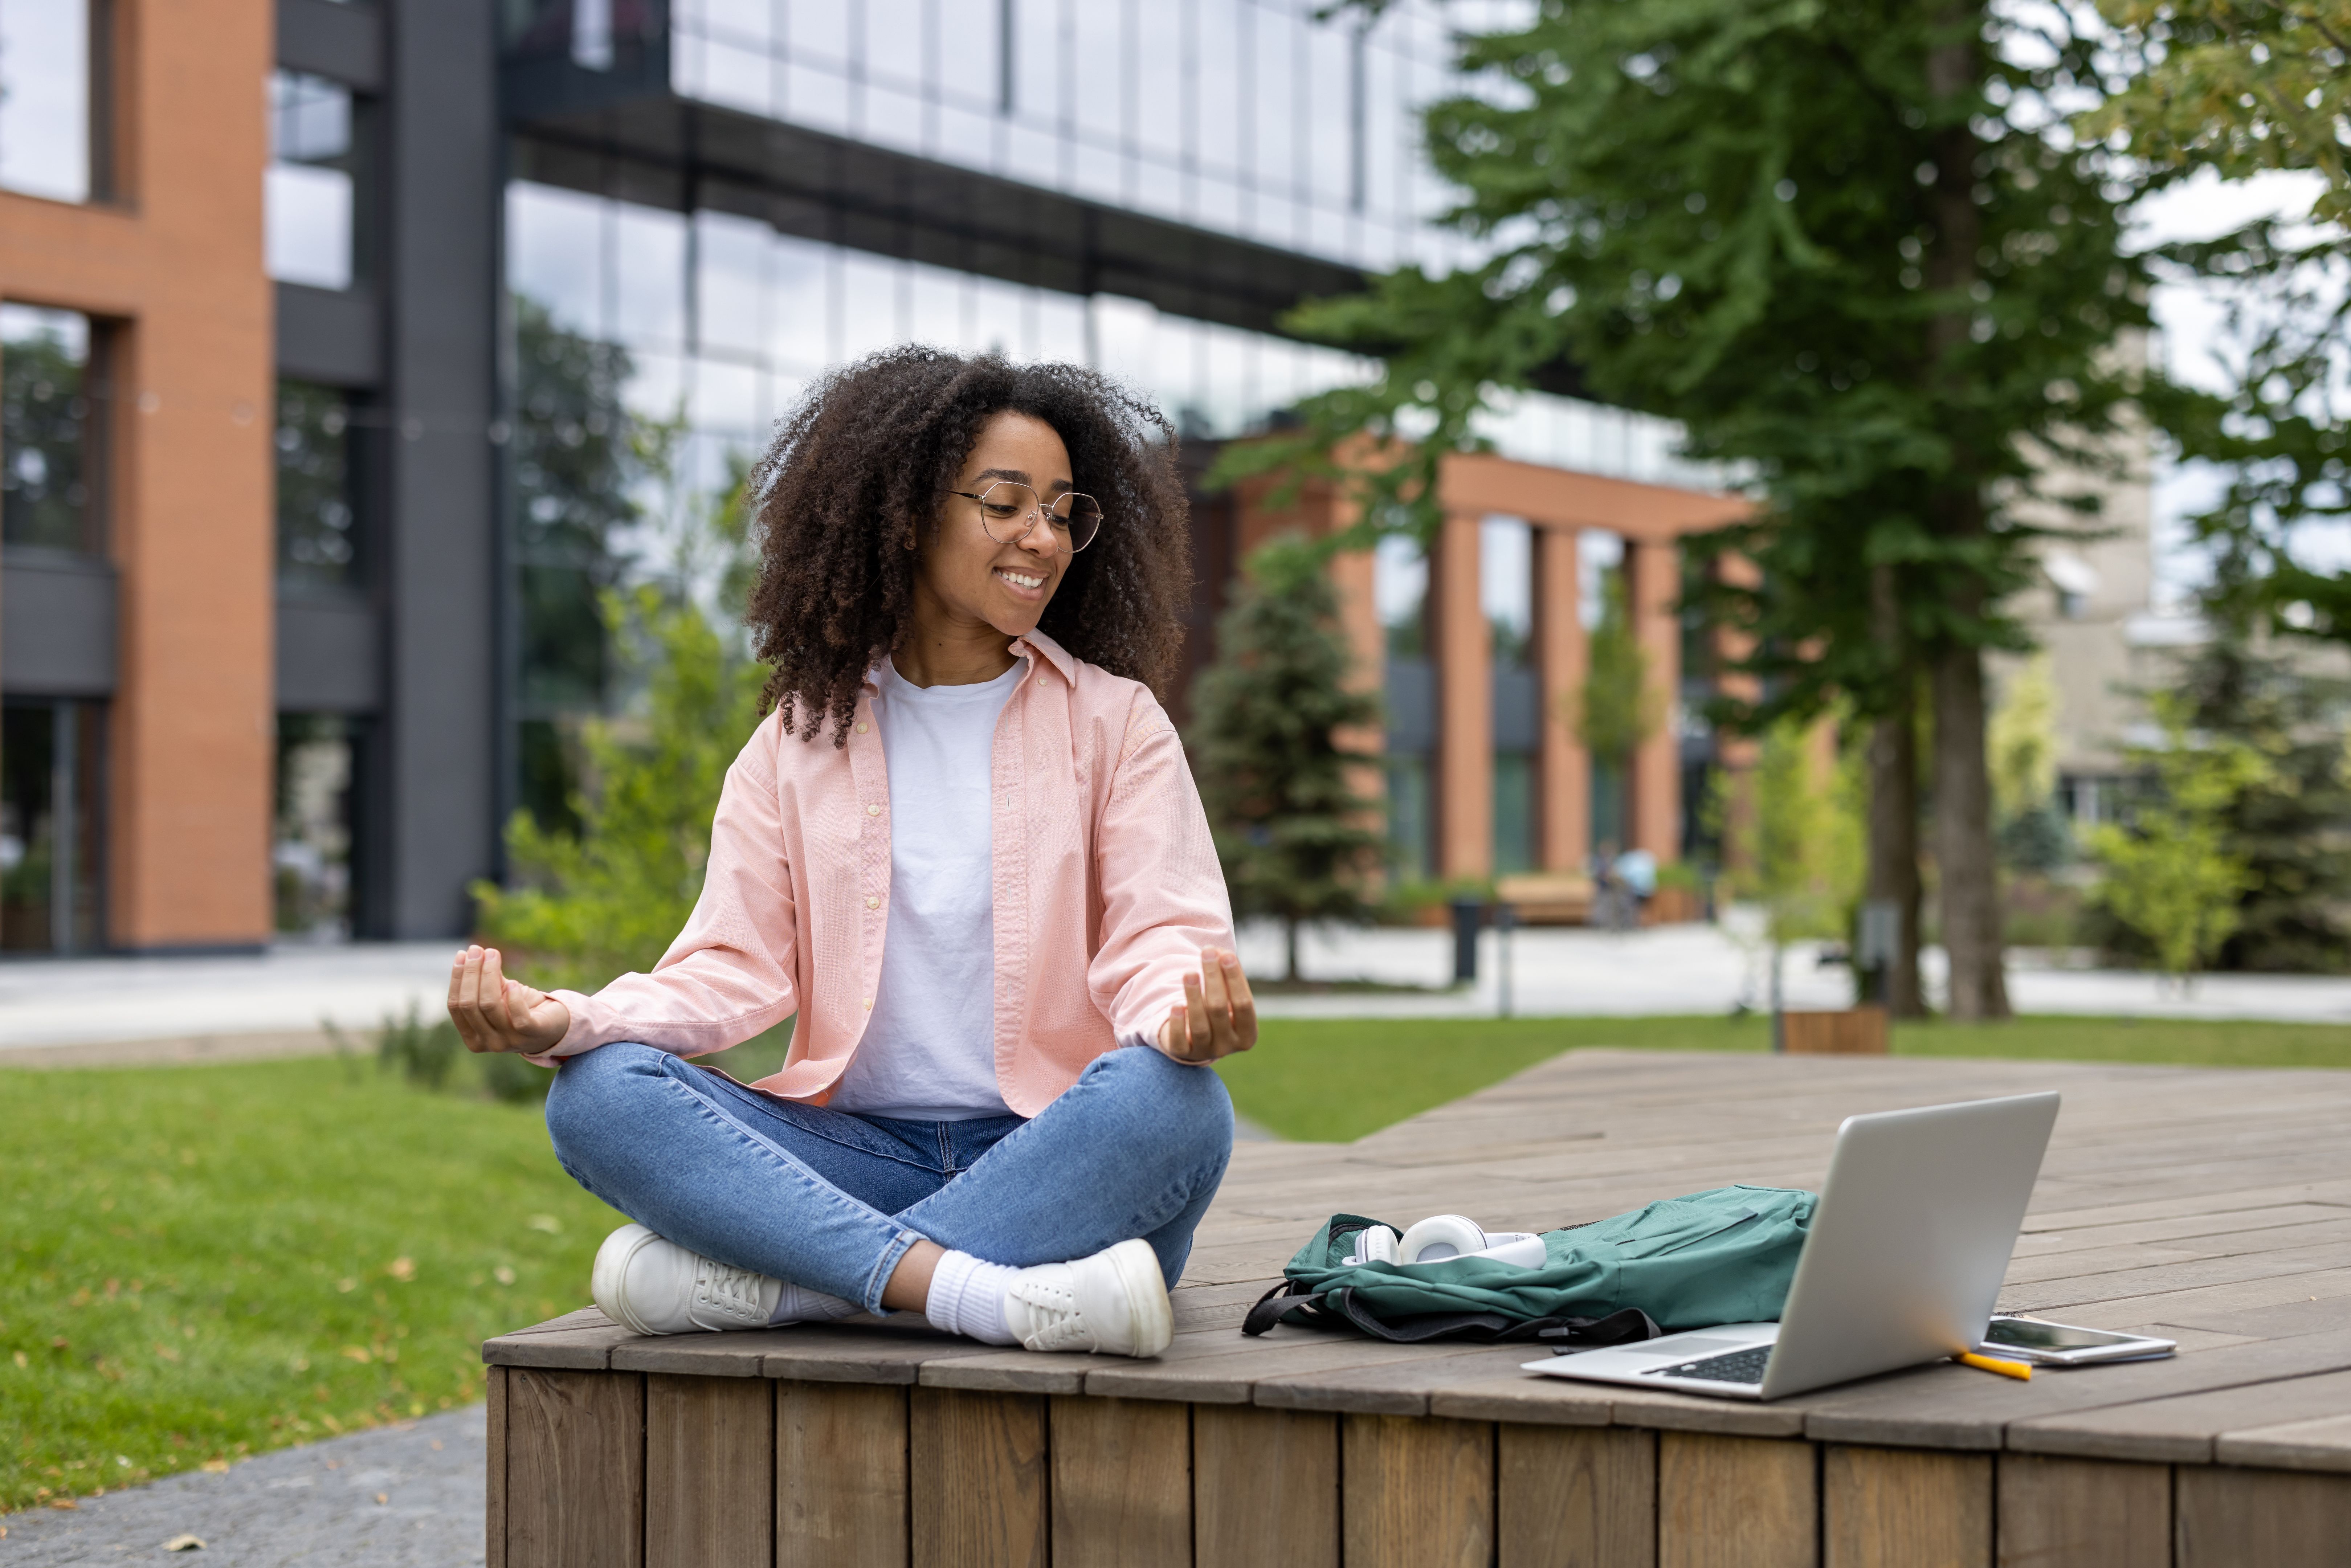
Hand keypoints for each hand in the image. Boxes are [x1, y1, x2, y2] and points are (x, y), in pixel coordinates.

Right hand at [447, 944, 570, 1054]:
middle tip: (477, 950)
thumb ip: (484, 981)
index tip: (463, 954)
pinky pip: (518, 1016)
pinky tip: (514, 983)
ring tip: (493, 954)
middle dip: (471, 973)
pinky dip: (514, 997)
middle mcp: (488, 1043)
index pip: (455, 1005)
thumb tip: (471, 953)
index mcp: (472, 1037)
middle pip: (470, 1004)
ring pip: (490, 1005)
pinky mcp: (531, 1034)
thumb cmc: (521, 1008)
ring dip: (489, 975)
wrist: (554, 1026)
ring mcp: (509, 1042)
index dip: (457, 978)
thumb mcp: (498, 995)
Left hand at [1156, 947, 1256, 1063]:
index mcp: (1247, 1034)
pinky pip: (1179, 1041)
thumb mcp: (1228, 997)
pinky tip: (1176, 1004)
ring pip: (1199, 1025)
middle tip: (1206, 952)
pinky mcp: (1183, 1054)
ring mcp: (1206, 1052)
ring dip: (1193, 996)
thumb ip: (1227, 975)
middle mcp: (1228, 1046)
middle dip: (1213, 978)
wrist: (1198, 1040)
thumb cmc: (1219, 1011)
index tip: (1226, 955)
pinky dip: (1178, 1023)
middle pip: (1219, 1009)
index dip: (1234, 978)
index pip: (1243, 1003)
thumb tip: (1218, 952)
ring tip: (1189, 973)